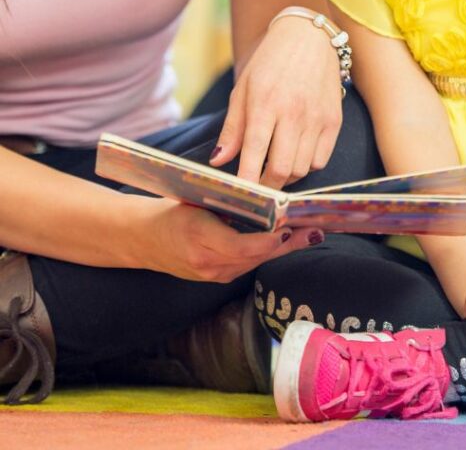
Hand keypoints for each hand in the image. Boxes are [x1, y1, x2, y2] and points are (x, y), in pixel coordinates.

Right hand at [130, 195, 322, 281]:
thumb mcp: (195, 200)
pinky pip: (248, 265)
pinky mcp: (216, 277)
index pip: (241, 246)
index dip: (268, 241)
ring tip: (311, 233)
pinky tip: (288, 241)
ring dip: (283, 249)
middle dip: (288, 244)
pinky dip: (268, 252)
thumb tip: (263, 195)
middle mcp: (207, 263)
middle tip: (315, 230)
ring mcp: (212, 274)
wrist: (142, 239)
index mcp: (199, 238)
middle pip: (255, 256)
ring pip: (255, 262)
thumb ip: (226, 201)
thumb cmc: (171, 211)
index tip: (289, 230)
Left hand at [210, 16, 342, 186]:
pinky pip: (321, 160)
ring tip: (274, 167)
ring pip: (302, 169)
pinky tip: (296, 154)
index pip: (254, 155)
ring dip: (285, 177)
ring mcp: (317, 117)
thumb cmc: (270, 62)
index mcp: (266, 104)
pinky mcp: (334, 120)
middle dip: (266, 188)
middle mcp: (294, 113)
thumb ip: (232, 128)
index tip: (239, 197)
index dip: (246, 183)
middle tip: (256, 187)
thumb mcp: (243, 89)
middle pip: (281, 171)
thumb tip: (218, 161)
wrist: (309, 37)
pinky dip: (306, 165)